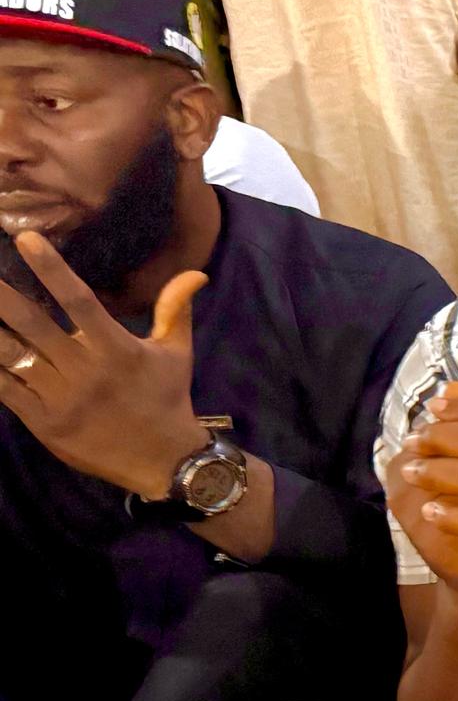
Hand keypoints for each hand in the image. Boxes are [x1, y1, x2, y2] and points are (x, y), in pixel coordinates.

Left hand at [0, 233, 207, 496]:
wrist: (164, 462)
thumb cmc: (167, 399)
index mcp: (116, 348)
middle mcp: (85, 370)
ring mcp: (60, 397)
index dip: (50, 268)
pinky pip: (5, 388)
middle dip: (0, 293)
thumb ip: (175, 309)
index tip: (24, 238)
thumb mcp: (177, 353)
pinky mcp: (43, 421)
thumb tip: (195, 273)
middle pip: (30, 322)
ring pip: (10, 354)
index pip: (77, 299)